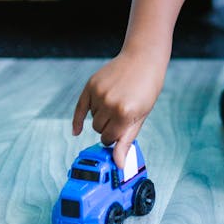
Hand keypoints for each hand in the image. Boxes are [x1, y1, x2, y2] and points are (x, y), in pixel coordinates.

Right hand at [72, 50, 165, 168]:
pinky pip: (80, 108)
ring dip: (100, 117)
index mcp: (125, 113)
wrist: (143, 58)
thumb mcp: (141, 115)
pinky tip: (76, 130)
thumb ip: (126, 140)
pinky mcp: (91, 85)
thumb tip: (119, 165)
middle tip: (120, 115)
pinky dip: (79, 119)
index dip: (115, 137)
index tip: (120, 131)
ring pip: (92, 119)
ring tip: (115, 104)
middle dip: (108, 127)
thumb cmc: (146, 88)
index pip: (109, 139)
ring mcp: (99, 93)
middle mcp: (110, 103)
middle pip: (99, 130)